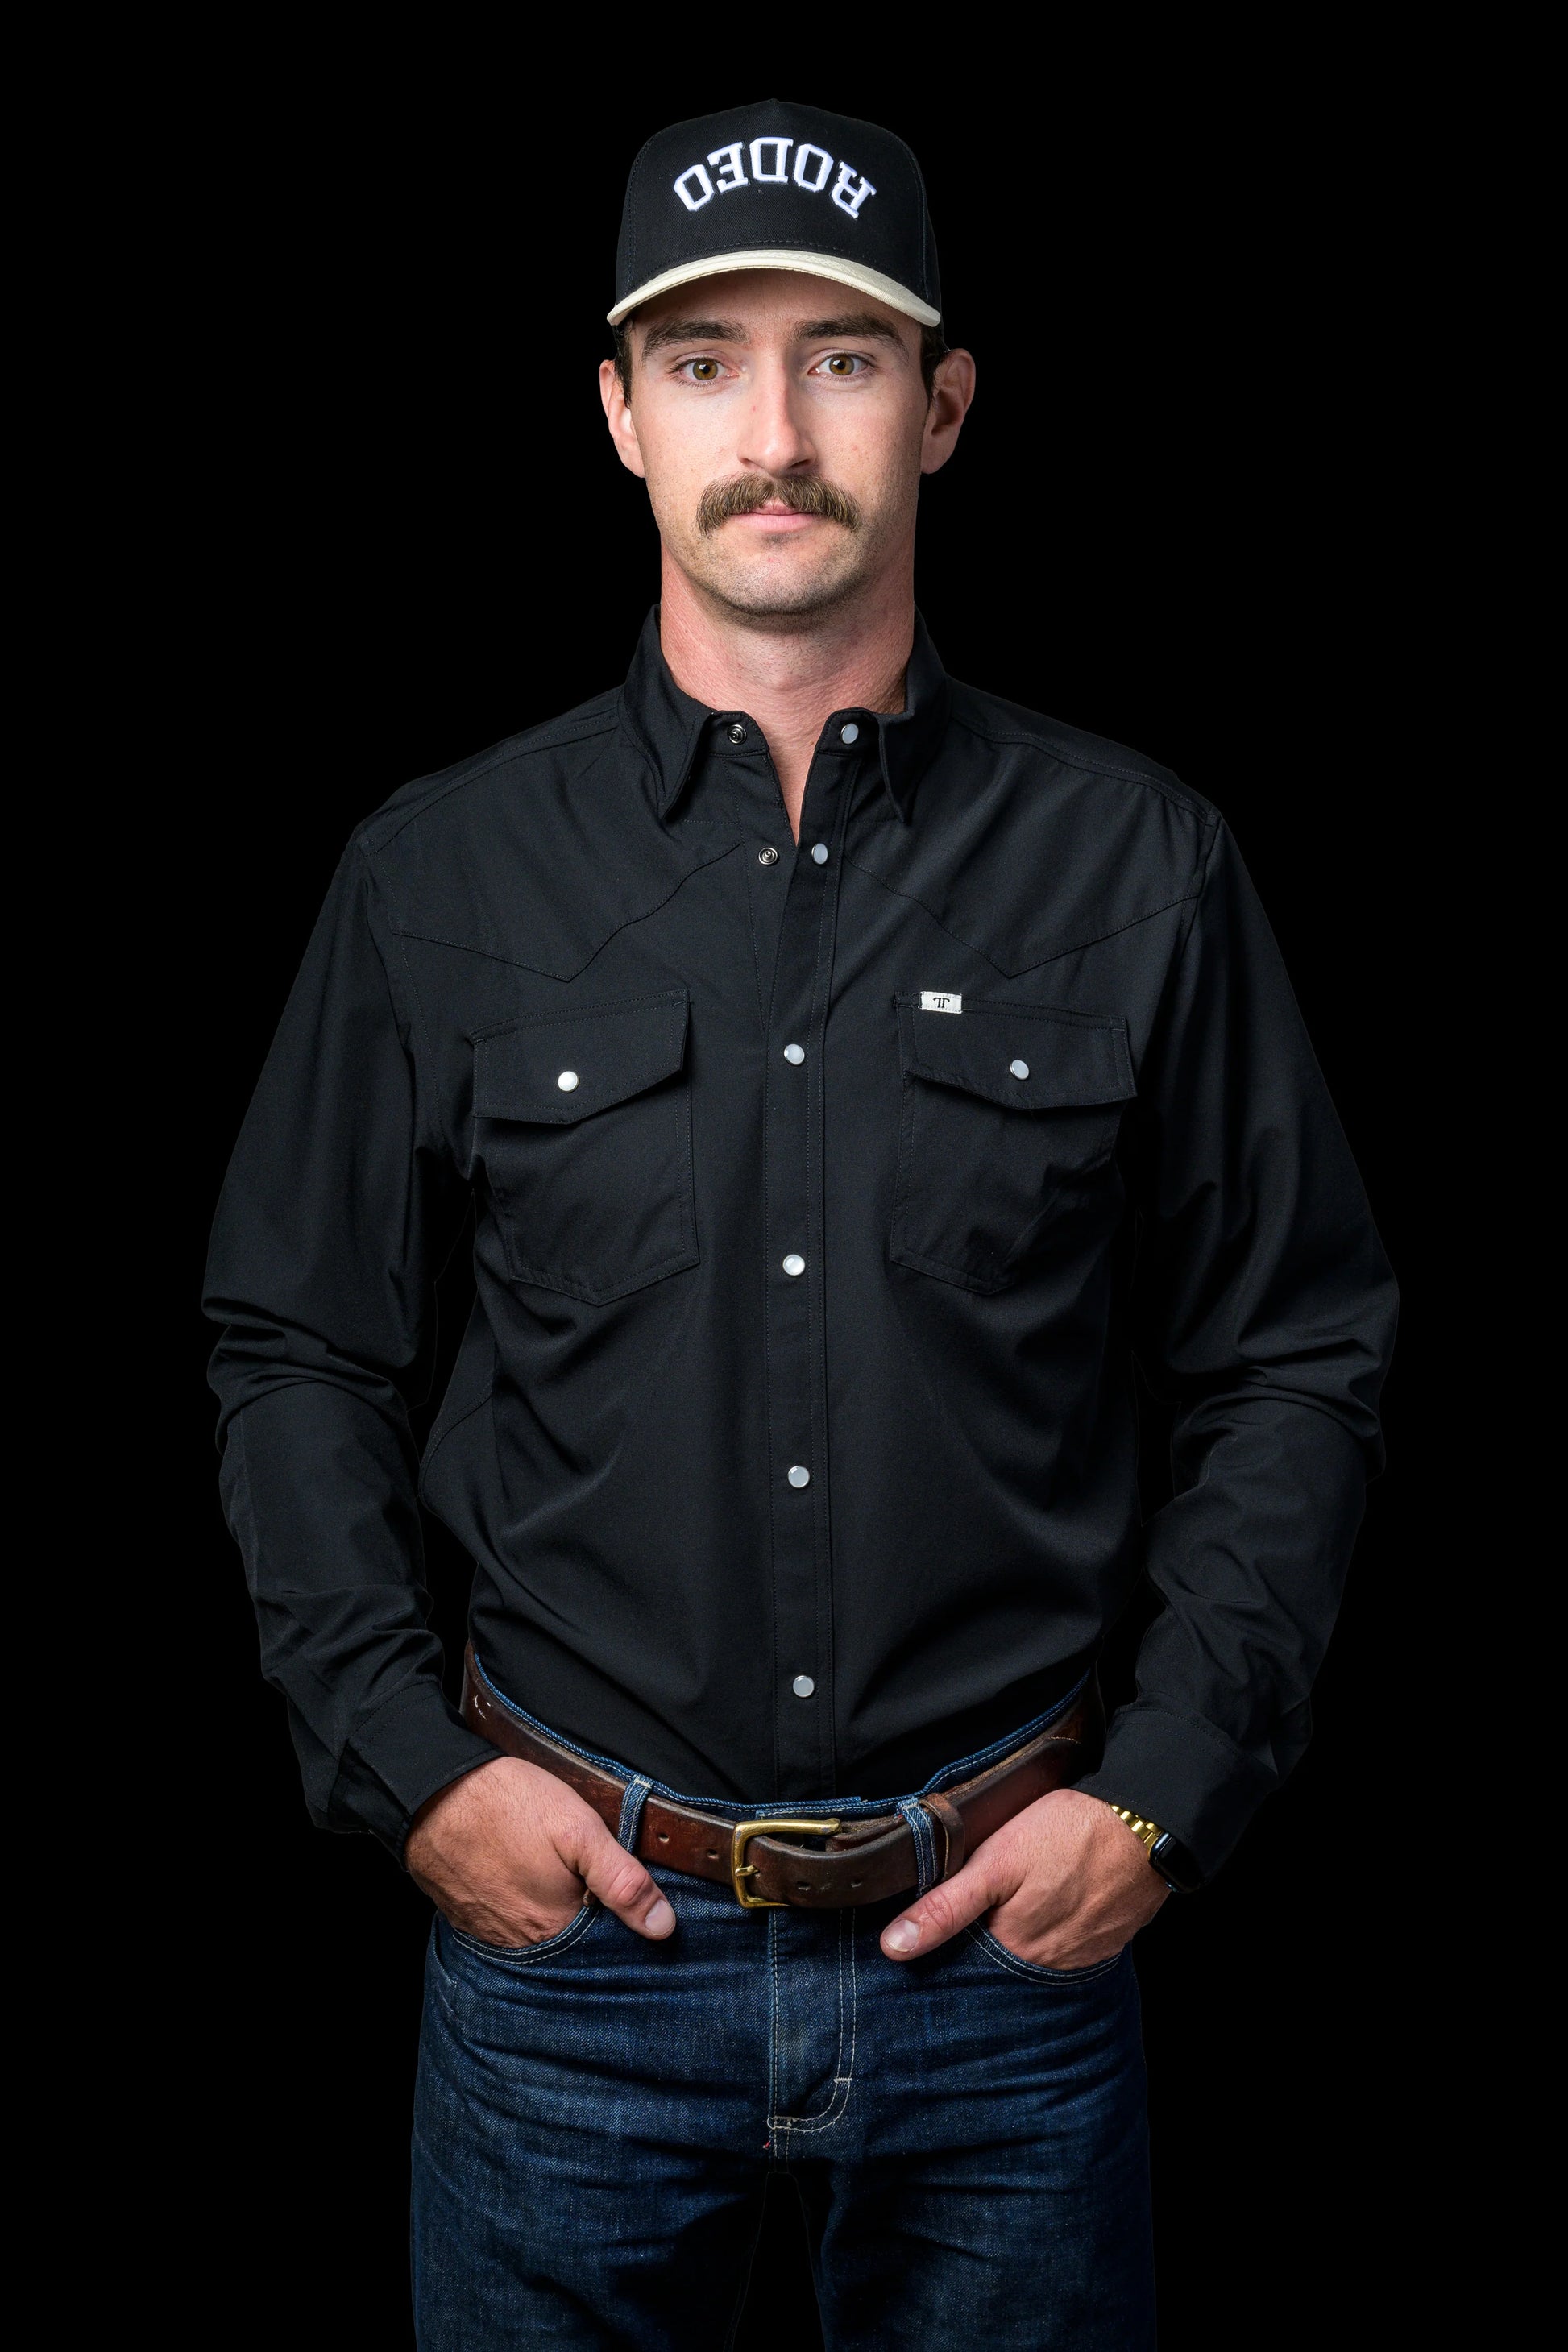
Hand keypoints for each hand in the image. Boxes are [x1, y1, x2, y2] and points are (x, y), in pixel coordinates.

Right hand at [405, 1758, 676, 1948]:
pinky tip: (532, 1881)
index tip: (634, 1897)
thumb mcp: (578, 1830)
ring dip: (561, 1917)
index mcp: (556, 1929)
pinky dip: (529, 1911)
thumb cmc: (507, 1804)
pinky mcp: (472, 1920)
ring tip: (564, 1878)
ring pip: (545, 1938)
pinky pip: (513, 1928)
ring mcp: (494, 1936)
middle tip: (596, 1880)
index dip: (627, 1922)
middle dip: (595, 1922)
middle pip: (576, 1946)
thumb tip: (664, 1928)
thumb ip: (622, 1880)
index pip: (609, 1948)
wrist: (431, 1793)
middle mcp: (524, 1946)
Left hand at [879, 1789, 1167, 1967]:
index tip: (930, 1923)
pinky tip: (1050, 1902)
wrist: (1146, 1823)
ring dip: (1019, 1936)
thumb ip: (946, 1906)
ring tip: (1015, 1898)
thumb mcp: (996, 1861)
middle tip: (980, 1900)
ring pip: (1033, 1955)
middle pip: (999, 1962)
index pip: (964, 1963)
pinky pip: (1067, 1945)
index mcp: (1014, 1950)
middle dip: (982, 1942)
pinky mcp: (1105, 1939)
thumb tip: (894, 1948)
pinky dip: (1053, 1929)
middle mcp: (1047, 1966)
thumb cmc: (1069, 1834)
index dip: (945, 1942)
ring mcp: (1081, 1955)